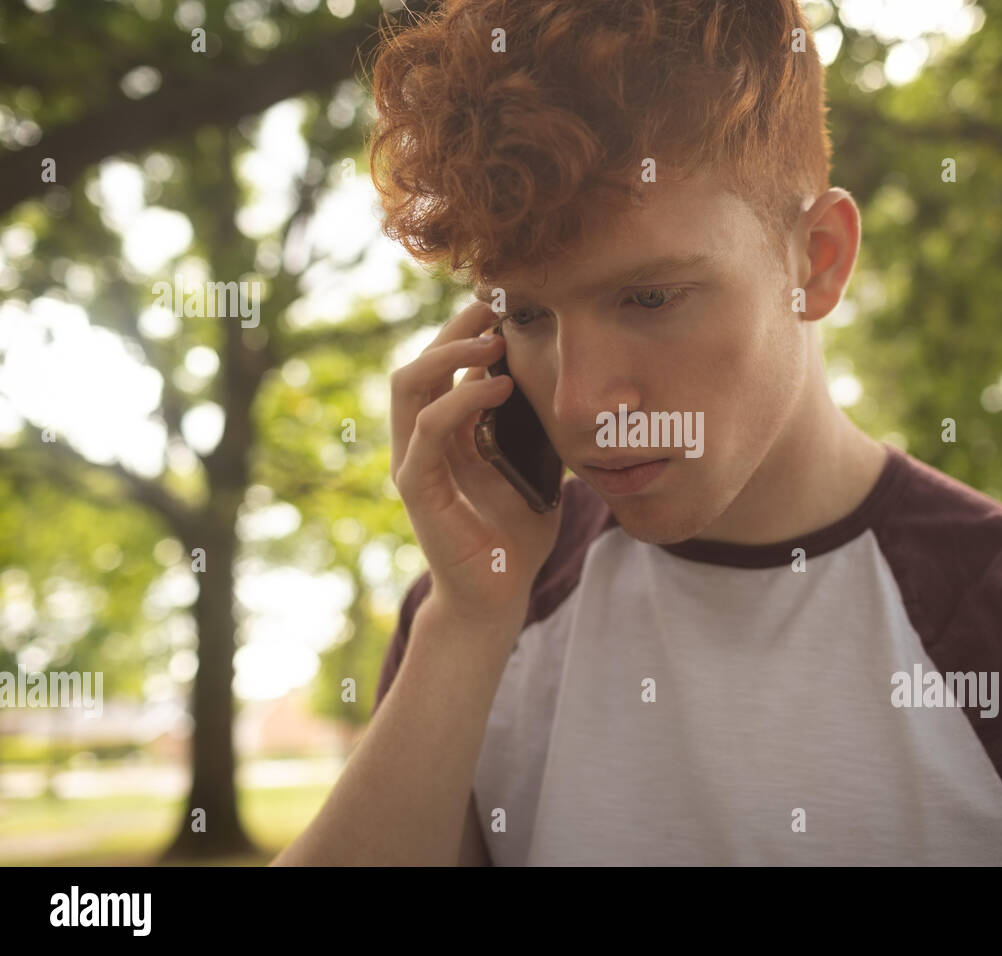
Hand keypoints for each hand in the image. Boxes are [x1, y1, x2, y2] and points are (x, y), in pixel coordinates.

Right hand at [389, 300, 562, 629]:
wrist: (498, 594)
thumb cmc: (516, 532)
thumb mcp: (533, 463)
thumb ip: (532, 423)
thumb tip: (555, 376)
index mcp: (445, 431)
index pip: (442, 365)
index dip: (466, 330)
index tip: (503, 302)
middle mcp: (421, 440)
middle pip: (419, 363)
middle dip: (455, 329)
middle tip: (494, 304)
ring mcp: (414, 462)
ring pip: (410, 386)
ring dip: (450, 355)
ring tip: (495, 341)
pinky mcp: (418, 489)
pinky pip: (427, 433)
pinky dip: (458, 402)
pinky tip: (497, 388)